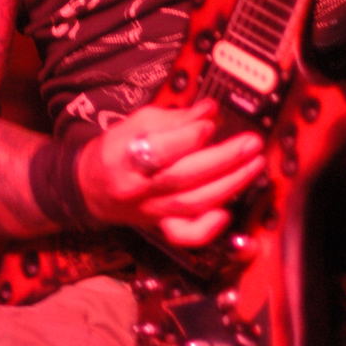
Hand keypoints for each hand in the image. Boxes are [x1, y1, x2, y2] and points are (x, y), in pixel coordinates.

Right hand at [76, 99, 264, 247]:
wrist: (91, 187)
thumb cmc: (115, 150)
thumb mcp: (136, 123)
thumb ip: (174, 117)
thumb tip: (210, 111)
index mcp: (125, 158)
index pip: (161, 151)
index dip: (190, 136)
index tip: (211, 121)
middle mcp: (139, 190)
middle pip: (185, 177)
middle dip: (224, 159)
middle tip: (251, 143)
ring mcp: (151, 212)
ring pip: (194, 204)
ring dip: (230, 184)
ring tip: (254, 164)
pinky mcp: (160, 226)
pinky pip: (186, 234)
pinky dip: (210, 226)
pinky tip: (228, 210)